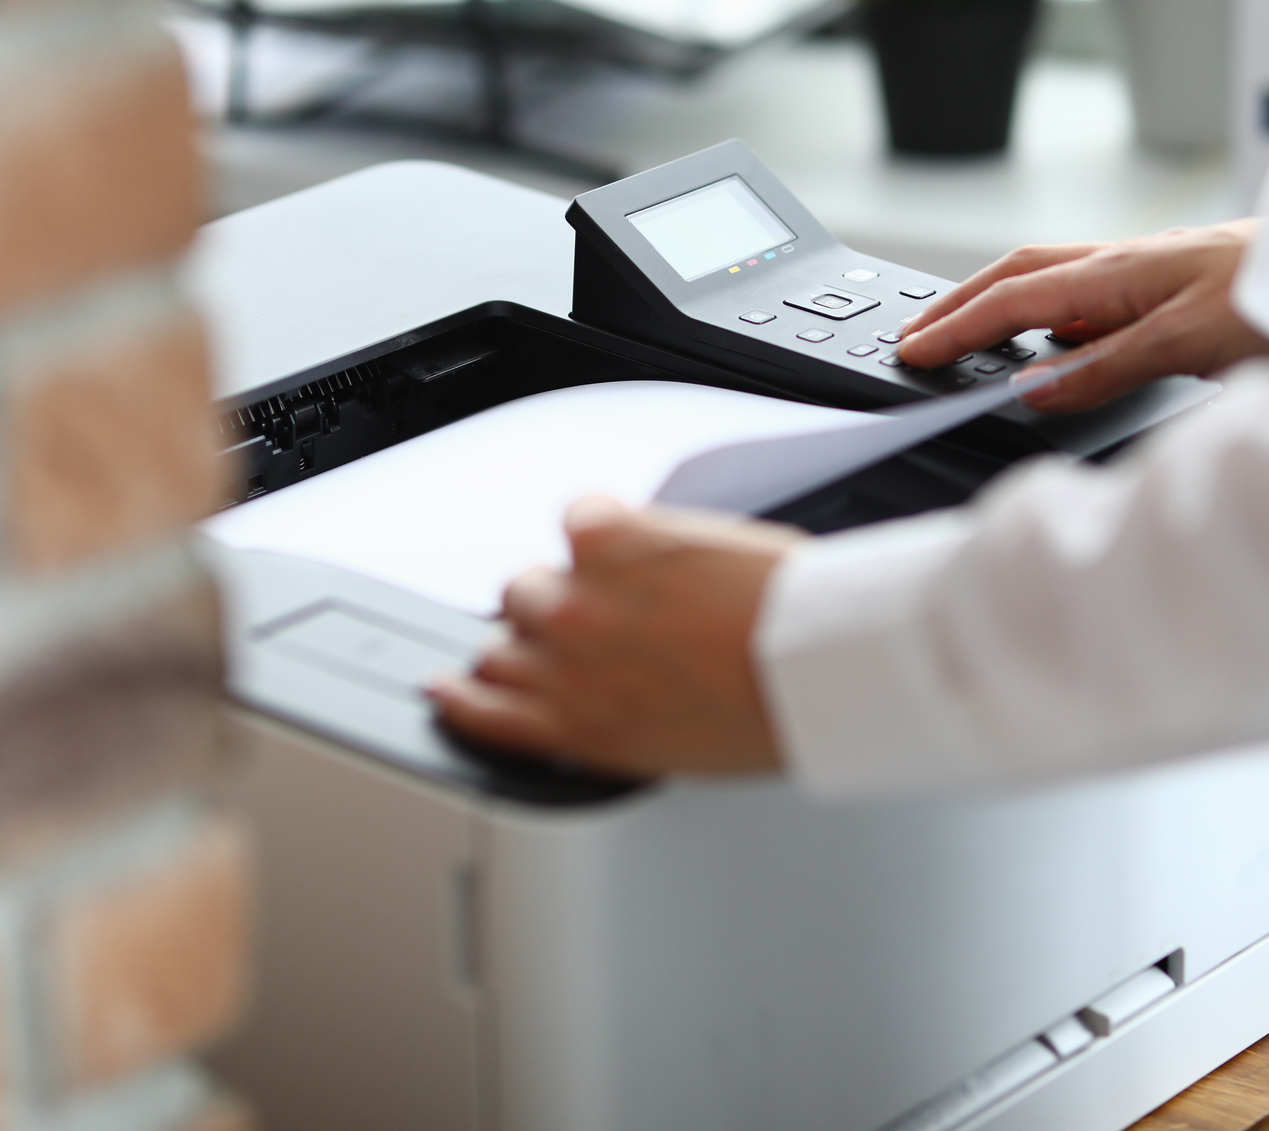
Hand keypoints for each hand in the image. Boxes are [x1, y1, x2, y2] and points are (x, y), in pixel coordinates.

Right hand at [427, 496, 800, 775]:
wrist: (814, 661)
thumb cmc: (773, 714)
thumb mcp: (679, 753)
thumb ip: (620, 726)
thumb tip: (616, 703)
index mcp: (580, 731)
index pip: (482, 715)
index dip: (464, 695)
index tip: (454, 686)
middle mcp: (563, 668)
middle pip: (500, 643)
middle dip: (537, 638)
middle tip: (585, 628)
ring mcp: (577, 600)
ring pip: (526, 583)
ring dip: (564, 581)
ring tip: (620, 581)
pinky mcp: (606, 540)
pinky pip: (578, 516)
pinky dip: (608, 522)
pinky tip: (648, 537)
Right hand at [896, 219, 1268, 411]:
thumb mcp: (1190, 342)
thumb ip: (1109, 365)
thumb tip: (1036, 390)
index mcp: (1121, 270)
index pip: (1014, 299)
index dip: (957, 327)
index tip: (913, 352)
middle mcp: (1129, 264)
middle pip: (1021, 275)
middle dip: (961, 303)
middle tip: (916, 334)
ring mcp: (1152, 274)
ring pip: (1055, 283)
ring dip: (1003, 306)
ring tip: (967, 336)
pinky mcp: (1176, 291)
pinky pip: (1093, 301)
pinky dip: (1054, 320)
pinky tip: (1059, 346)